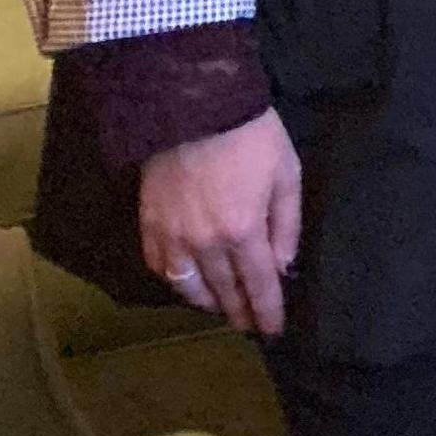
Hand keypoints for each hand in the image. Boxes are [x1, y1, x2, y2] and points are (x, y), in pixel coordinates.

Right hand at [138, 108, 300, 335]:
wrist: (192, 105)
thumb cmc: (250, 135)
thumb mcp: (286, 175)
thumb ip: (287, 226)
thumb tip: (282, 267)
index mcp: (242, 231)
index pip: (257, 285)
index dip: (267, 311)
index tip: (273, 331)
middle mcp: (203, 243)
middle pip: (223, 290)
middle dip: (238, 312)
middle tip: (249, 326)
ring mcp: (171, 235)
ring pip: (187, 285)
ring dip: (205, 302)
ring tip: (220, 308)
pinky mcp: (148, 223)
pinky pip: (159, 266)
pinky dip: (174, 281)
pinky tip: (186, 283)